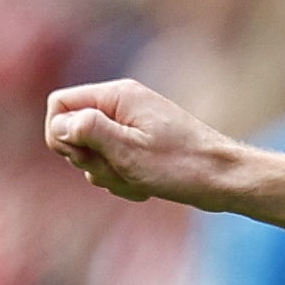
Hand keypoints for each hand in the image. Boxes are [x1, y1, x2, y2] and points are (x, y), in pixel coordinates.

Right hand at [43, 78, 243, 208]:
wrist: (225, 180)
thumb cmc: (181, 165)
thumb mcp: (128, 150)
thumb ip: (89, 131)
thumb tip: (59, 123)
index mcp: (117, 96)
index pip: (59, 104)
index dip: (61, 133)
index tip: (82, 155)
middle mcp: (121, 106)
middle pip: (73, 131)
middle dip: (88, 159)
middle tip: (118, 169)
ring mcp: (130, 126)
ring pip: (91, 153)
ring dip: (107, 174)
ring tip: (137, 180)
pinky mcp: (139, 147)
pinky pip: (112, 165)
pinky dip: (122, 180)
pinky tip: (145, 188)